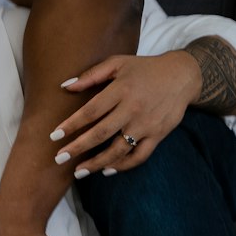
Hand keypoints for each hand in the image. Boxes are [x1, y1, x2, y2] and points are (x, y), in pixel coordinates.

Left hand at [50, 50, 200, 175]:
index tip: (54, 136)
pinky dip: (123, 166)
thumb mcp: (118, 63)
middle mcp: (132, 109)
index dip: (71, 125)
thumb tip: (65, 86)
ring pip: (118, 150)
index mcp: (120, 90)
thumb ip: (91, 75)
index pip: (91, 111)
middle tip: (59, 159)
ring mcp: (146, 125)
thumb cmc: (144, 69)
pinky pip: (139, 156)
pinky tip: (107, 170)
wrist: (182, 76)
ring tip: (79, 172)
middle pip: (101, 133)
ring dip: (97, 163)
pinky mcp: (158, 135)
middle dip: (77, 148)